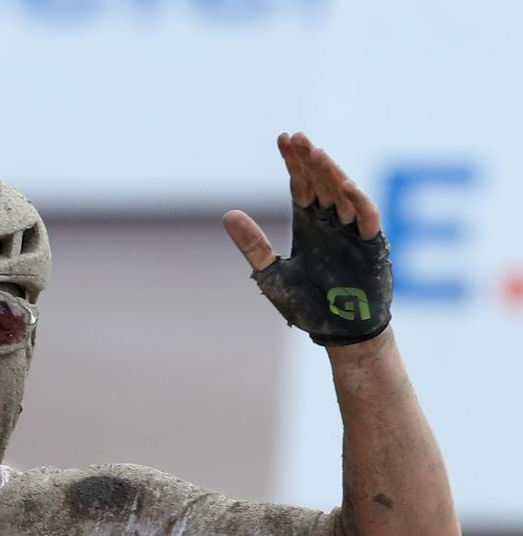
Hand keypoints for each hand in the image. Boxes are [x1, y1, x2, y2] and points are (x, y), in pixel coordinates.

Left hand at [222, 132, 391, 345]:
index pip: (302, 184)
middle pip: (322, 182)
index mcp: (310, 224)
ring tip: (315, 153)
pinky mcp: (372, 247)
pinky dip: (358, 202)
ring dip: (331, 173)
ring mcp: (353, 232)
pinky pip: (367, 219)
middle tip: (296, 137)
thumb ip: (253, 244)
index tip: (283, 138)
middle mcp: (333, 222)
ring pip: (344, 194)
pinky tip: (344, 185)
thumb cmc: (307, 305)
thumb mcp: (271, 272)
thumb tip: (228, 214)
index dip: (294, 162)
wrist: (338, 333)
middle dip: (310, 159)